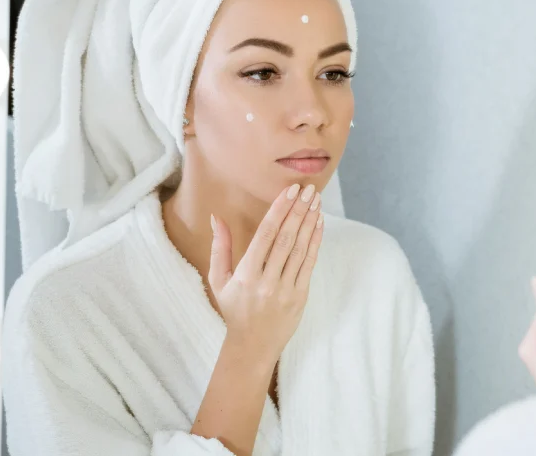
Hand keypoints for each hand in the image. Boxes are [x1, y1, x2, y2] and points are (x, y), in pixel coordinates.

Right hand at [208, 183, 323, 365]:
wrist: (252, 346)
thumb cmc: (234, 309)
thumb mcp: (219, 280)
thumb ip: (220, 248)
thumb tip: (216, 217)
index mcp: (246, 275)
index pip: (266, 235)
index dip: (279, 210)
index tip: (290, 191)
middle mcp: (267, 281)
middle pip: (286, 238)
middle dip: (298, 211)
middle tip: (307, 189)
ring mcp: (286, 289)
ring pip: (300, 249)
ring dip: (310, 222)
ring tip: (315, 201)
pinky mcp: (300, 297)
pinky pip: (309, 264)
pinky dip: (315, 242)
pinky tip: (319, 224)